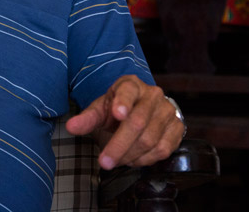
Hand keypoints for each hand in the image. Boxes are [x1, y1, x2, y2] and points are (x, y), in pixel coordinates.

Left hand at [65, 75, 183, 169]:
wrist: (142, 109)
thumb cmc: (118, 109)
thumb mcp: (101, 109)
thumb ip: (87, 118)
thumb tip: (71, 127)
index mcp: (131, 85)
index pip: (127, 91)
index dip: (122, 102)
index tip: (117, 114)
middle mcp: (152, 95)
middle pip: (137, 123)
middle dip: (119, 146)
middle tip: (104, 161)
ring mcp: (167, 111)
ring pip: (150, 139)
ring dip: (130, 155)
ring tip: (116, 160)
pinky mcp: (177, 127)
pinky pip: (163, 149)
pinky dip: (145, 159)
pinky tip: (134, 159)